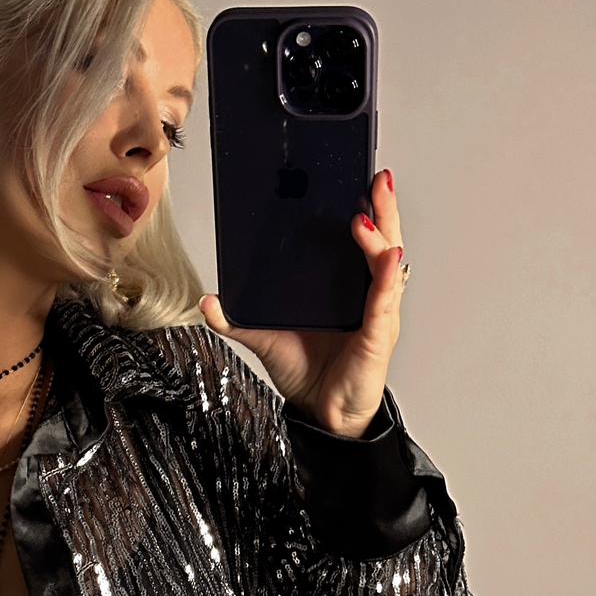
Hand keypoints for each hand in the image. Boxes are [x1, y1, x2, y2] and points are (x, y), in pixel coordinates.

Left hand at [198, 167, 405, 438]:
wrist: (321, 415)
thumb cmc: (307, 375)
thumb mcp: (265, 339)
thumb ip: (236, 320)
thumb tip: (207, 302)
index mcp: (349, 289)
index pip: (363, 241)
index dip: (367, 210)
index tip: (360, 181)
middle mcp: (368, 295)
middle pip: (383, 243)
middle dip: (383, 209)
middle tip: (378, 179)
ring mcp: (377, 313)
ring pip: (387, 266)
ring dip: (379, 238)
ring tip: (365, 216)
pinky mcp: (377, 335)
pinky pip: (384, 302)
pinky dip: (386, 279)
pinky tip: (387, 260)